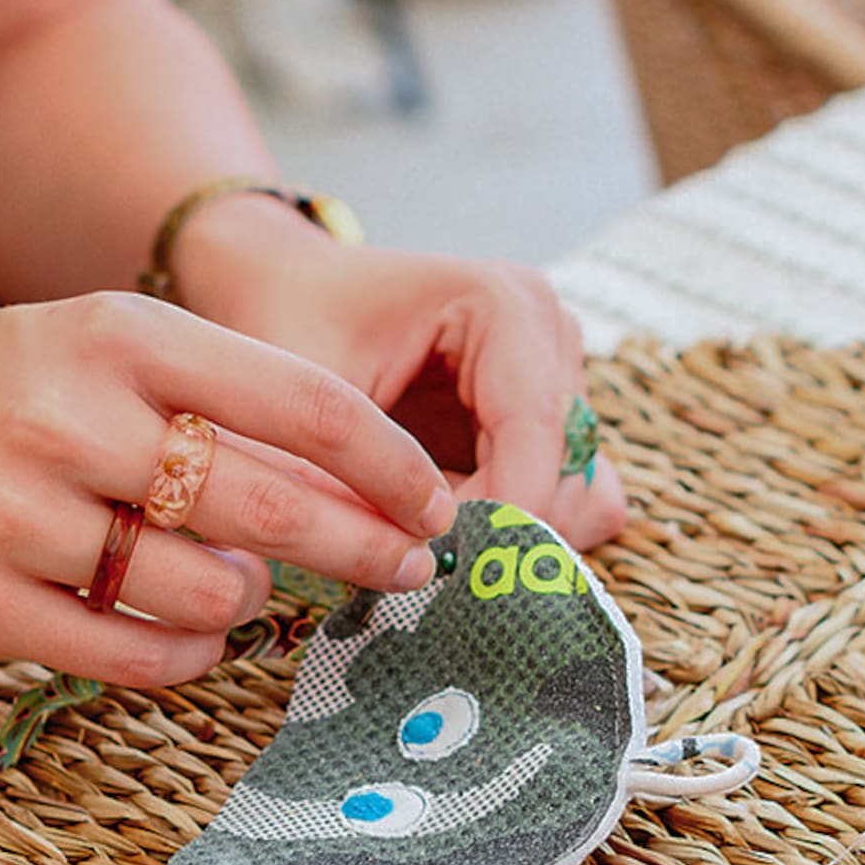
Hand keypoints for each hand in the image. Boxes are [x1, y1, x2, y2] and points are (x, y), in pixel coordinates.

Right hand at [0, 293, 453, 686]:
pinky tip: (196, 629)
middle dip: (365, 548)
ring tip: (243, 581)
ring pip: (205, 592)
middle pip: (270, 507)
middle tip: (410, 570)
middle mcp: (68, 415)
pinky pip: (131, 653)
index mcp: (122, 332)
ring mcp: (14, 511)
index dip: (390, 467)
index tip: (436, 506)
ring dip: (252, 599)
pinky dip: (189, 651)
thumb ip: (227, 399)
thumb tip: (366, 492)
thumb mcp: (111, 342)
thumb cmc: (8, 383)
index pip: (305, 402)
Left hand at [172, 196, 627, 548]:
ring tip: (423, 553)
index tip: (440, 571)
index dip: (500, 512)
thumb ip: (356, 472)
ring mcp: (558, 379)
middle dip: (502, 535)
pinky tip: (444, 537)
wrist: (287, 289)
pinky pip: (567, 500)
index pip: (531, 429)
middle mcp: (550, 336)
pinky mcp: (549, 423)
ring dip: (510, 540)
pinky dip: (515, 532)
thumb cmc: (291, 320)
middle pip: (565, 470)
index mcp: (504, 304)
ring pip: (577, 495)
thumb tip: (407, 563)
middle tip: (421, 575)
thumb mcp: (304, 394)